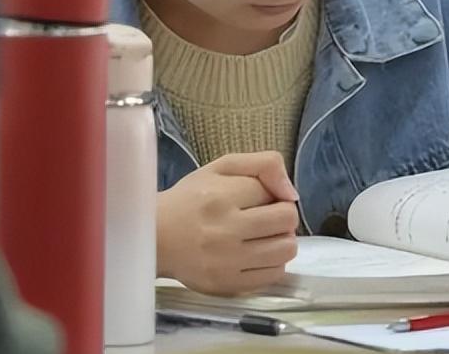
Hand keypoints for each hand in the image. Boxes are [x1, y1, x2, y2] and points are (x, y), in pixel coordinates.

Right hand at [156, 151, 298, 295]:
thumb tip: (293, 193)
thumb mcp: (219, 168)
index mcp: (220, 196)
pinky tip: (255, 254)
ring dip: (281, 239)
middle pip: (287, 219)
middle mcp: (225, 229)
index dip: (270, 192)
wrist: (155, 238)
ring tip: (262, 236)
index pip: (273, 192)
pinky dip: (272, 262)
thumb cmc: (189, 200)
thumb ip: (262, 165)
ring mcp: (227, 261)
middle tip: (265, 216)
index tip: (255, 197)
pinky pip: (275, 274)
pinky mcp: (228, 284)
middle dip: (282, 214)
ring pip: (286, 249)